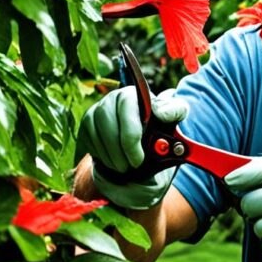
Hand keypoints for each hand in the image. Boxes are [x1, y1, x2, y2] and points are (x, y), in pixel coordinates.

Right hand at [77, 87, 188, 209]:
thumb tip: (161, 113)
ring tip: (125, 167)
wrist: (144, 132)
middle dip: (120, 151)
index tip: (139, 158)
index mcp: (132, 94)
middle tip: (132, 166)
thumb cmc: (160, 121)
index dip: (130, 137)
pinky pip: (88, 142)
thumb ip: (175, 110)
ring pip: (96, 136)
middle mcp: (110, 98)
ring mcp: (95, 111)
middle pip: (108, 125)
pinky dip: (101, 156)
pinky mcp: (86, 125)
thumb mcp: (175, 114)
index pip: (126, 110)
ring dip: (111, 157)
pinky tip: (114, 161)